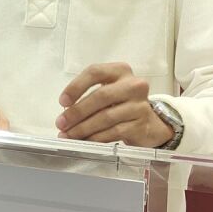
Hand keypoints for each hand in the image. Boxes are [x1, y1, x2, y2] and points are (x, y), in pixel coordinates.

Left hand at [56, 62, 171, 146]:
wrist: (151, 123)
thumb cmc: (122, 105)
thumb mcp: (108, 92)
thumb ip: (88, 97)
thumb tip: (65, 115)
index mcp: (120, 71)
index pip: (95, 72)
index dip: (76, 86)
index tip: (63, 102)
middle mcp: (133, 85)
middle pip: (100, 96)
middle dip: (77, 112)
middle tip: (61, 123)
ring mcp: (139, 105)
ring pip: (106, 117)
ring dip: (83, 128)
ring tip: (69, 135)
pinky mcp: (141, 124)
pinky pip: (114, 132)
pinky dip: (96, 138)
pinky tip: (85, 141)